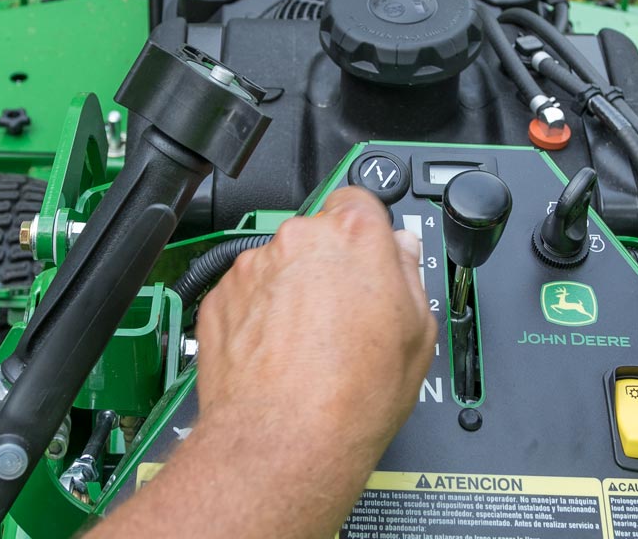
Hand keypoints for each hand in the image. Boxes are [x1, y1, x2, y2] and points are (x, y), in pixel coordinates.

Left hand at [92, 187, 435, 538]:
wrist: (285, 440)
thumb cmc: (352, 395)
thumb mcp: (418, 332)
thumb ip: (409, 275)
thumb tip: (401, 255)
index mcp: (354, 235)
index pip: (359, 199)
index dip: (366, 231)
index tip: (370, 257)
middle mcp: (299, 240)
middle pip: (317, 235)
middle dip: (329, 266)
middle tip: (345, 314)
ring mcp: (253, 268)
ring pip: (279, 266)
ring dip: (291, 291)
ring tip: (308, 344)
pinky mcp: (219, 299)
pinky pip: (246, 295)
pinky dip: (259, 316)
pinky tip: (279, 355)